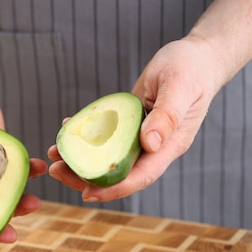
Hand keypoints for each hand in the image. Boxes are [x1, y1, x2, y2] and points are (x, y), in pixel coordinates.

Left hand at [48, 37, 223, 201]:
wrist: (197, 57)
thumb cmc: (192, 68)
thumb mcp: (180, 87)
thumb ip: (167, 115)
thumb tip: (150, 144)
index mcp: (170, 145)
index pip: (141, 176)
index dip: (114, 189)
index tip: (87, 194)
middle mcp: (154, 147)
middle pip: (119, 173)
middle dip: (86, 176)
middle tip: (56, 170)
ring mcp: (141, 138)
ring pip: (108, 157)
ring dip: (81, 159)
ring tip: (54, 153)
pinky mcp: (130, 126)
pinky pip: (106, 137)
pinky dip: (86, 136)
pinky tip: (67, 131)